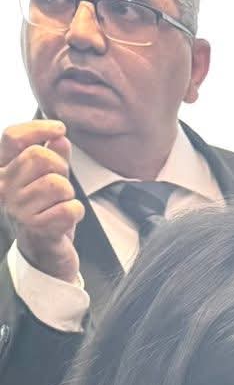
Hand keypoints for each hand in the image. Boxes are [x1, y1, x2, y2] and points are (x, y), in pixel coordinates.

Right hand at [0, 119, 83, 281]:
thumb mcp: (47, 180)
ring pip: (57, 184)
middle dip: (61, 168)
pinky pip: (68, 208)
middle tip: (62, 186)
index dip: (38, 128)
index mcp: (2, 170)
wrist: (45, 256)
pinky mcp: (35, 228)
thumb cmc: (45, 214)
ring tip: (61, 205)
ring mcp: (17, 209)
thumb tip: (59, 138)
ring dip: (69, 194)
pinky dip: (76, 212)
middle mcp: (3, 188)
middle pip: (40, 157)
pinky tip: (67, 219)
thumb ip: (53, 157)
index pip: (12, 137)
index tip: (60, 129)